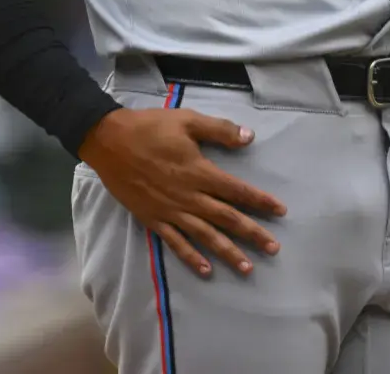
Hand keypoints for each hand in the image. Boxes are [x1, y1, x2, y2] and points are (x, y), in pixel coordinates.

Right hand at [77, 106, 285, 278]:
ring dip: (228, 252)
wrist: (109, 141)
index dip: (260, 201)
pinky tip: (206, 270)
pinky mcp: (153, 220)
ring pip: (205, 236)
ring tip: (247, 267)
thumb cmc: (150, 128)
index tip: (280, 211)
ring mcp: (171, 211)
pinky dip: (191, 258)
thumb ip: (219, 130)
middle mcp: (189, 197)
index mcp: (199, 172)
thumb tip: (250, 137)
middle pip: (226, 219)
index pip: (237, 191)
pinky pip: (176, 243)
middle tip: (273, 249)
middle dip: (252, 234)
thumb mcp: (187, 120)